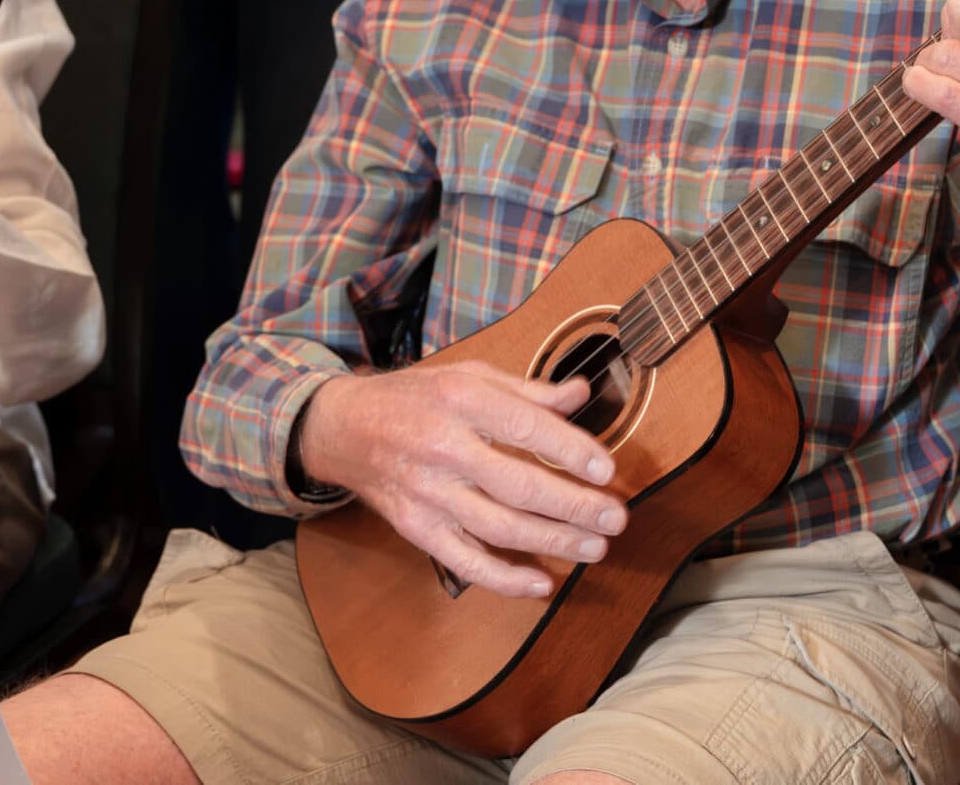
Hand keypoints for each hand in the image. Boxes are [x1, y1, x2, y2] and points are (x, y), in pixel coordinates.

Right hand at [296, 362, 625, 600]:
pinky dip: (504, 579)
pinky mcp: (417, 529)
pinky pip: (464, 562)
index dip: (571, 451)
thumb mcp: (467, 376)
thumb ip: (526, 391)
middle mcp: (443, 448)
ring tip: (595, 547)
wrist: (344, 429)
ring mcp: (428, 494)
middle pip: (518, 486)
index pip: (526, 428)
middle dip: (573, 506)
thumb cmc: (415, 398)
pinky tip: (540, 583)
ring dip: (552, 542)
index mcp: (460, 400)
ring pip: (499, 528)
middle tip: (615, 518)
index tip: (608, 470)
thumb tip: (580, 396)